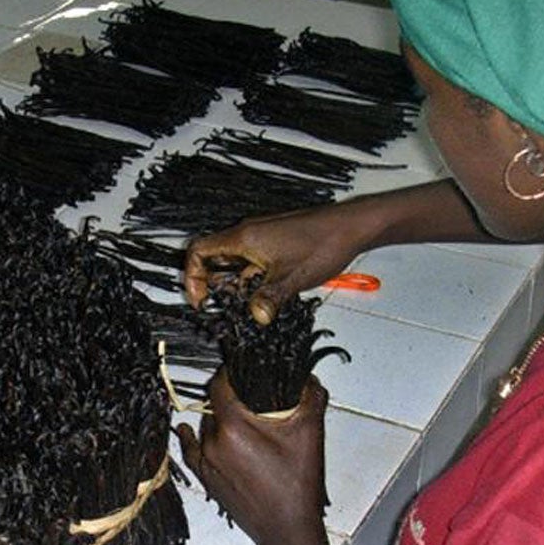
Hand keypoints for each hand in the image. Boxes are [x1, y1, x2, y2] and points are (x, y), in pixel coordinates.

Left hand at [176, 369, 328, 544]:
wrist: (287, 530)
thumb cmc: (297, 487)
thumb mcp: (310, 434)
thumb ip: (310, 398)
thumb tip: (309, 379)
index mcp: (234, 427)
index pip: (221, 385)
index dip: (230, 372)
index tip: (240, 367)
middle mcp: (213, 442)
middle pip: (215, 405)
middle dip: (232, 397)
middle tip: (252, 396)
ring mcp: (207, 462)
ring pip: (206, 426)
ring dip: (220, 419)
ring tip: (240, 417)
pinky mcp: (206, 478)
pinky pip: (192, 451)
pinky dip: (191, 438)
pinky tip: (186, 430)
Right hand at [183, 204, 362, 324]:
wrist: (350, 226)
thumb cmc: (322, 244)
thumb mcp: (291, 279)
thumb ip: (268, 300)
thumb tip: (255, 318)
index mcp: (243, 238)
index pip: (198, 251)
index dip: (193, 277)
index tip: (203, 300)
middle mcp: (247, 234)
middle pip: (212, 257)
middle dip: (214, 285)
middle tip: (224, 308)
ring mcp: (260, 237)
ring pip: (233, 261)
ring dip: (235, 284)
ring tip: (247, 306)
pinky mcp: (273, 242)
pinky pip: (250, 260)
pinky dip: (251, 279)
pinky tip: (266, 295)